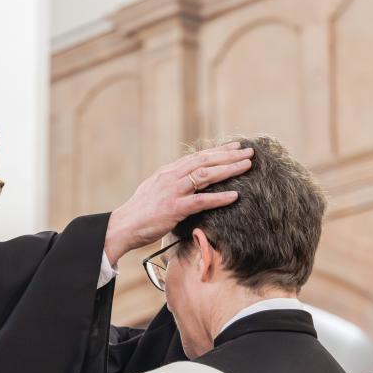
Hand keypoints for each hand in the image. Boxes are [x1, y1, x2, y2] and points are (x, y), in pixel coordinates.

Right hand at [103, 143, 252, 264]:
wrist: (123, 226)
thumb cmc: (139, 213)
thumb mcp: (154, 191)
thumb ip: (170, 184)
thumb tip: (184, 183)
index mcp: (167, 172)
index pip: (197, 157)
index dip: (218, 151)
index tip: (235, 147)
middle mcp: (171, 176)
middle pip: (205, 160)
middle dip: (229, 155)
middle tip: (249, 151)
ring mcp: (173, 191)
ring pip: (206, 175)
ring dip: (228, 169)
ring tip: (247, 166)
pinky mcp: (174, 208)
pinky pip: (201, 200)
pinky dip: (219, 197)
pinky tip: (235, 195)